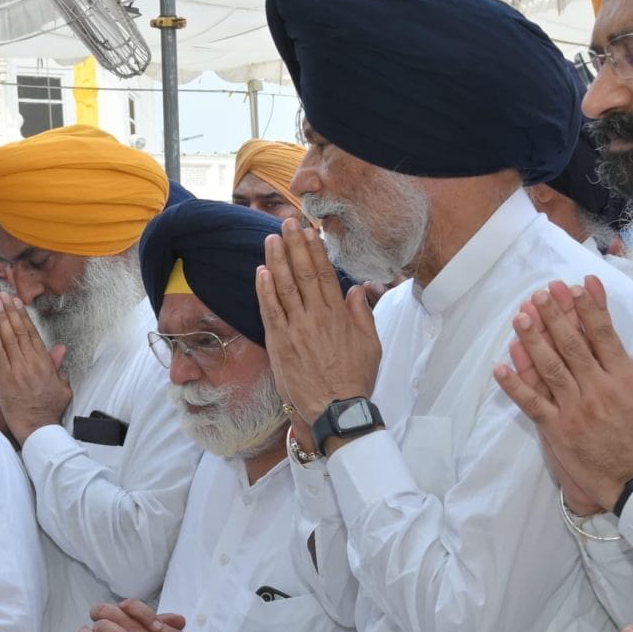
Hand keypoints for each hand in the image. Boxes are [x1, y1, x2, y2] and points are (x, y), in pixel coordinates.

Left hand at [0, 303, 71, 445]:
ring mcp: (19, 370)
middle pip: (19, 331)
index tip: (17, 304)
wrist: (39, 428)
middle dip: (10, 312)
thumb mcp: (62, 387)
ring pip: (9, 339)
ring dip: (1, 320)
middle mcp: (32, 363)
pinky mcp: (6, 379)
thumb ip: (58, 366)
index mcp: (45, 363)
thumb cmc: (50, 411)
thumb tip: (60, 349)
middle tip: (3, 296)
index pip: (32, 334)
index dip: (24, 317)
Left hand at [255, 216, 379, 428]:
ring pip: (284, 287)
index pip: (324, 273)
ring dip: (277, 260)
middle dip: (294, 245)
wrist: (337, 408)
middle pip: (303, 273)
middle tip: (287, 223)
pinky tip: (261, 271)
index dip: (316, 250)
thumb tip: (357, 289)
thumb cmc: (354, 378)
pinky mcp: (280, 343)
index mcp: (338, 314)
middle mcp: (316, 316)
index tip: (310, 231)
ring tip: (271, 239)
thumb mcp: (370, 343)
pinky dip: (265, 290)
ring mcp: (296, 328)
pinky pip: (270, 310)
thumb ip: (362, 313)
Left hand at [493, 278, 632, 510]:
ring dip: (533, 340)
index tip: (578, 285)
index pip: (604, 334)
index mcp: (625, 377)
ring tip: (520, 316)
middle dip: (556, 315)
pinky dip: (515, 386)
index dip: (589, 307)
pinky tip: (499, 367)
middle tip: (541, 293)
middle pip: (572, 344)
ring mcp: (576, 409)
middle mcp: (598, 388)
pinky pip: (532, 404)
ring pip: (550, 367)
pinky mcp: (559, 430)